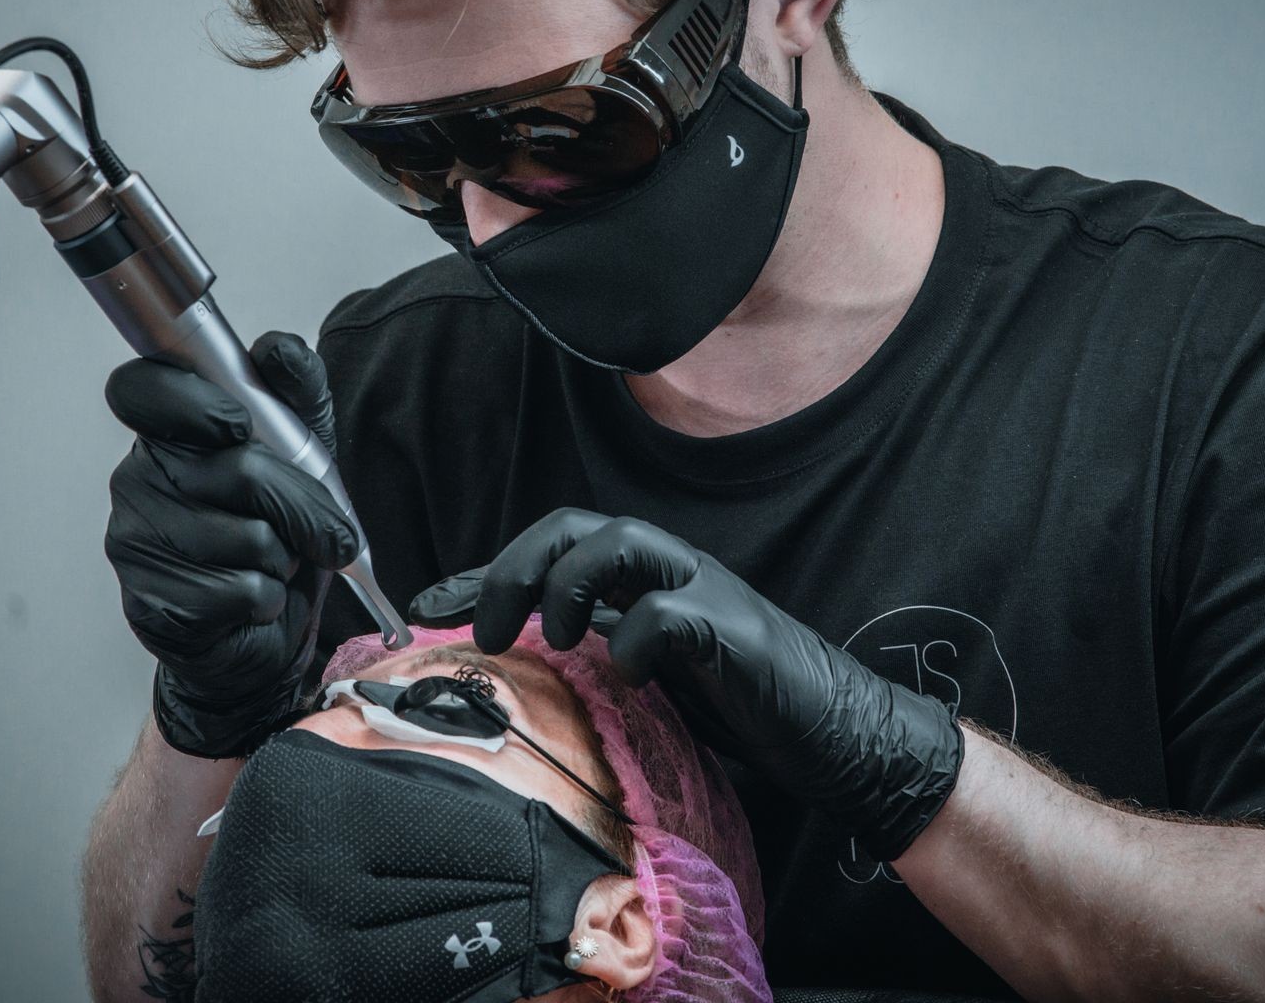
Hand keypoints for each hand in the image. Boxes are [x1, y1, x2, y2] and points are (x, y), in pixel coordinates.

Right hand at [103, 331, 356, 758]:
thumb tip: (277, 349)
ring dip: (284, 555)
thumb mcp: (303, 451)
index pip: (141, 389)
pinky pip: (240, 590)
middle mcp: (136, 480)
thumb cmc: (279, 531)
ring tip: (272, 561)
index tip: (238, 425)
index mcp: (166, 432)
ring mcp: (134, 542)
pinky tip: (253, 599)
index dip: (193, 401)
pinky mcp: (150, 603)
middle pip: (235, 469)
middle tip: (320, 525)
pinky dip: (268, 598)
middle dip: (300, 500)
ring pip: (246, 536)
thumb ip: (294, 391)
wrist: (267, 628)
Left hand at [409, 508, 963, 857]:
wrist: (839, 739)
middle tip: (484, 628)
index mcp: (645, 583)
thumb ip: (596, 665)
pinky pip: (673, 611)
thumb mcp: (651, 686)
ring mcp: (707, 596)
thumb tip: (516, 685)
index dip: (485, 571)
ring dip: (569, 582)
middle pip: (579, 525)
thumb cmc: (743, 711)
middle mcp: (673, 573)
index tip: (426, 608)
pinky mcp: (737, 634)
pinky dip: (637, 637)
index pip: (553, 549)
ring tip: (553, 636)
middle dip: (516, 564)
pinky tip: (626, 676)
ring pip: (622, 541)